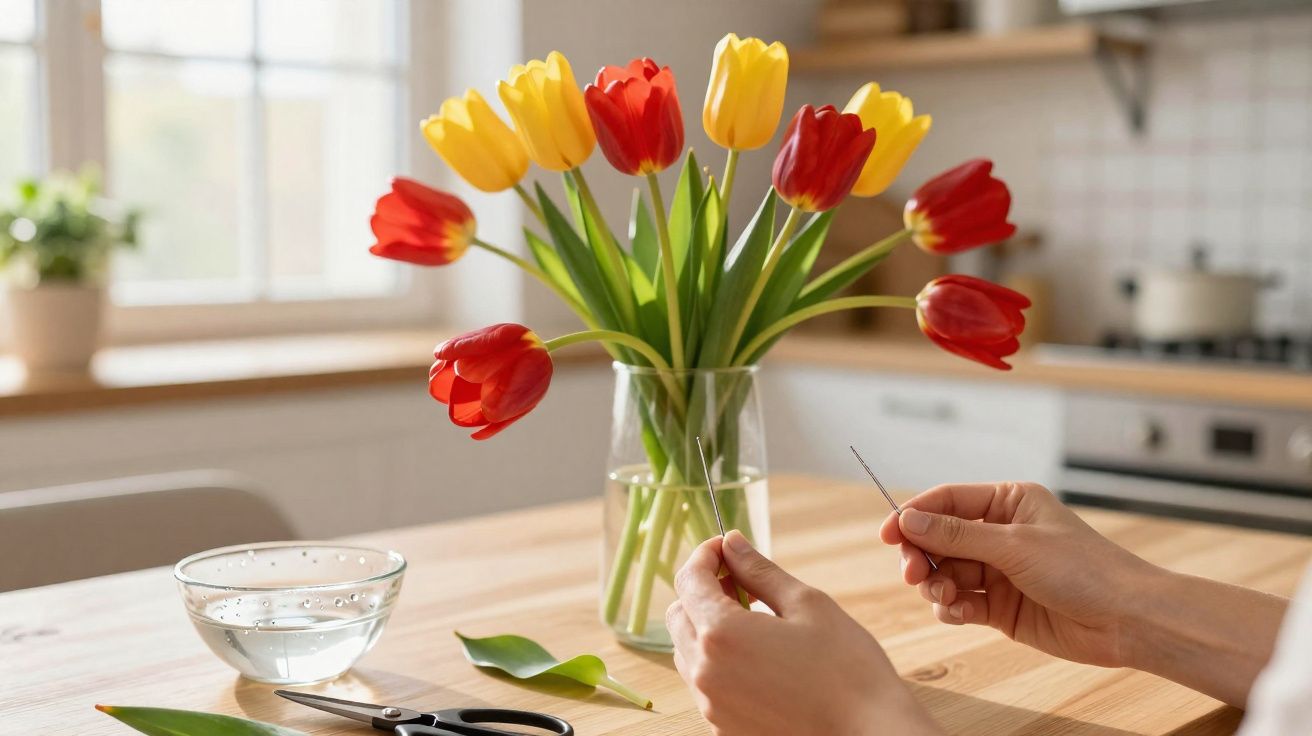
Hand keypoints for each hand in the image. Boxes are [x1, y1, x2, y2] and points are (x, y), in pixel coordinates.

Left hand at [668, 530, 941, 735]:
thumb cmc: (848, 669)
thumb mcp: (806, 605)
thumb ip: (759, 571)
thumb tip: (732, 543)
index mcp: (722, 635)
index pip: (689, 581)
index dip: (704, 555)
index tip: (724, 546)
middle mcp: (706, 674)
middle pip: (679, 615)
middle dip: (701, 589)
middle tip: (739, 578)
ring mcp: (712, 706)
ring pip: (687, 650)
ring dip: (707, 624)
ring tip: (750, 615)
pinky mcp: (724, 728)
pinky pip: (705, 683)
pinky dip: (718, 659)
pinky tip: (756, 653)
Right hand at [878, 481, 1154, 667]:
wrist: (1126, 620)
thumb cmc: (1083, 569)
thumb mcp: (1014, 545)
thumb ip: (956, 535)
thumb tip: (909, 519)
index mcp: (1008, 502)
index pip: (947, 501)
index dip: (913, 515)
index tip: (887, 534)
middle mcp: (1000, 534)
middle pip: (939, 539)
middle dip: (922, 556)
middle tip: (911, 574)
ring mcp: (999, 571)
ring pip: (946, 573)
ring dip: (936, 585)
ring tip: (946, 597)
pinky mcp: (1000, 607)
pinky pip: (960, 603)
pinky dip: (952, 608)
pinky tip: (959, 613)